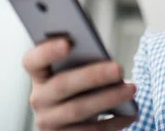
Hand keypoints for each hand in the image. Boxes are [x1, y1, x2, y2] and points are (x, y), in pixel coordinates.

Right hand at [22, 38, 136, 129]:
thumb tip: (104, 58)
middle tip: (119, 69)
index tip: (68, 43)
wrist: (76, 118)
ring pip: (78, 110)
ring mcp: (49, 122)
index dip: (47, 51)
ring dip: (108, 99)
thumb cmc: (81, 81)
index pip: (33, 61)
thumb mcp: (77, 68)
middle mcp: (39, 98)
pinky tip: (131, 113)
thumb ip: (82, 58)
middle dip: (93, 76)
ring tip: (132, 89)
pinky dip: (113, 122)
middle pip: (62, 85)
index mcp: (39, 73)